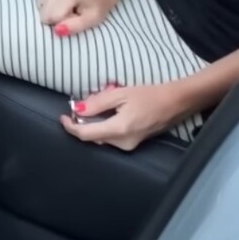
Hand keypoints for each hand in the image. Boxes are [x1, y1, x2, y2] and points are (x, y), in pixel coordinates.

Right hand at [37, 0, 121, 36]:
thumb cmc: (96, 7)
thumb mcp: (92, 20)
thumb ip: (75, 26)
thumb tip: (56, 30)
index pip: (53, 17)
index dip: (62, 23)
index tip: (74, 19)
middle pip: (45, 14)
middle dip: (56, 20)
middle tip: (71, 15)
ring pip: (41, 10)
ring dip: (53, 14)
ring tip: (66, 10)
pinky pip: (40, 5)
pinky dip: (49, 8)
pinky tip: (59, 5)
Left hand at [58, 82, 192, 150]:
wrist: (175, 103)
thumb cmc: (150, 95)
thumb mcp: (120, 94)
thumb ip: (97, 103)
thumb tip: (77, 109)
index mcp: (119, 130)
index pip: (86, 134)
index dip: (70, 127)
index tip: (63, 117)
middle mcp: (122, 143)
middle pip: (92, 137)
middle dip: (82, 124)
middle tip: (79, 107)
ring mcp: (129, 146)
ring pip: (101, 138)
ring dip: (94, 125)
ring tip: (97, 107)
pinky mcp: (133, 144)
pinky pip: (111, 138)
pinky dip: (104, 127)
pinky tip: (109, 114)